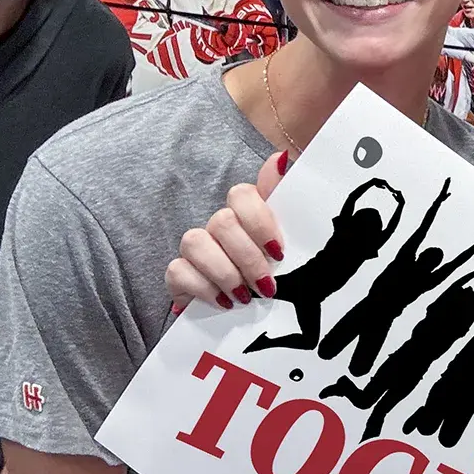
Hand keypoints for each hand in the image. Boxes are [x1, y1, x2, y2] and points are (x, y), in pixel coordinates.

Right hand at [165, 150, 286, 311]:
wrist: (256, 316)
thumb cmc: (278, 276)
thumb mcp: (295, 246)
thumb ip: (287, 203)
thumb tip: (282, 157)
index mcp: (250, 214)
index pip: (243, 194)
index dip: (259, 220)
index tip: (278, 251)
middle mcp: (221, 225)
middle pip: (222, 221)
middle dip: (247, 257)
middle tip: (266, 286)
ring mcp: (197, 247)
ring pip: (195, 242)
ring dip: (225, 273)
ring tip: (245, 297)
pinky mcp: (180, 273)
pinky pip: (178, 271)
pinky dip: (203, 289)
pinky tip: (224, 303)